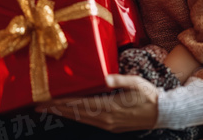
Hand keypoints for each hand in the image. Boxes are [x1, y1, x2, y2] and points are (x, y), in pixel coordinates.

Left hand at [35, 74, 158, 132]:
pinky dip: (76, 116)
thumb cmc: (150, 95)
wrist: (164, 114)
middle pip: (76, 114)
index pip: (80, 105)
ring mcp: (108, 125)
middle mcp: (106, 119)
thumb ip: (119, 80)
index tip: (47, 100)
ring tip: (48, 109)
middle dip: (57, 110)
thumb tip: (104, 77)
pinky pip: (89, 121)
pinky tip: (68, 112)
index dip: (62, 103)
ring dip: (64, 114)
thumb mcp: (136, 83)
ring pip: (81, 119)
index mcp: (110, 108)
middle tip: (38, 106)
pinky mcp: (111, 126)